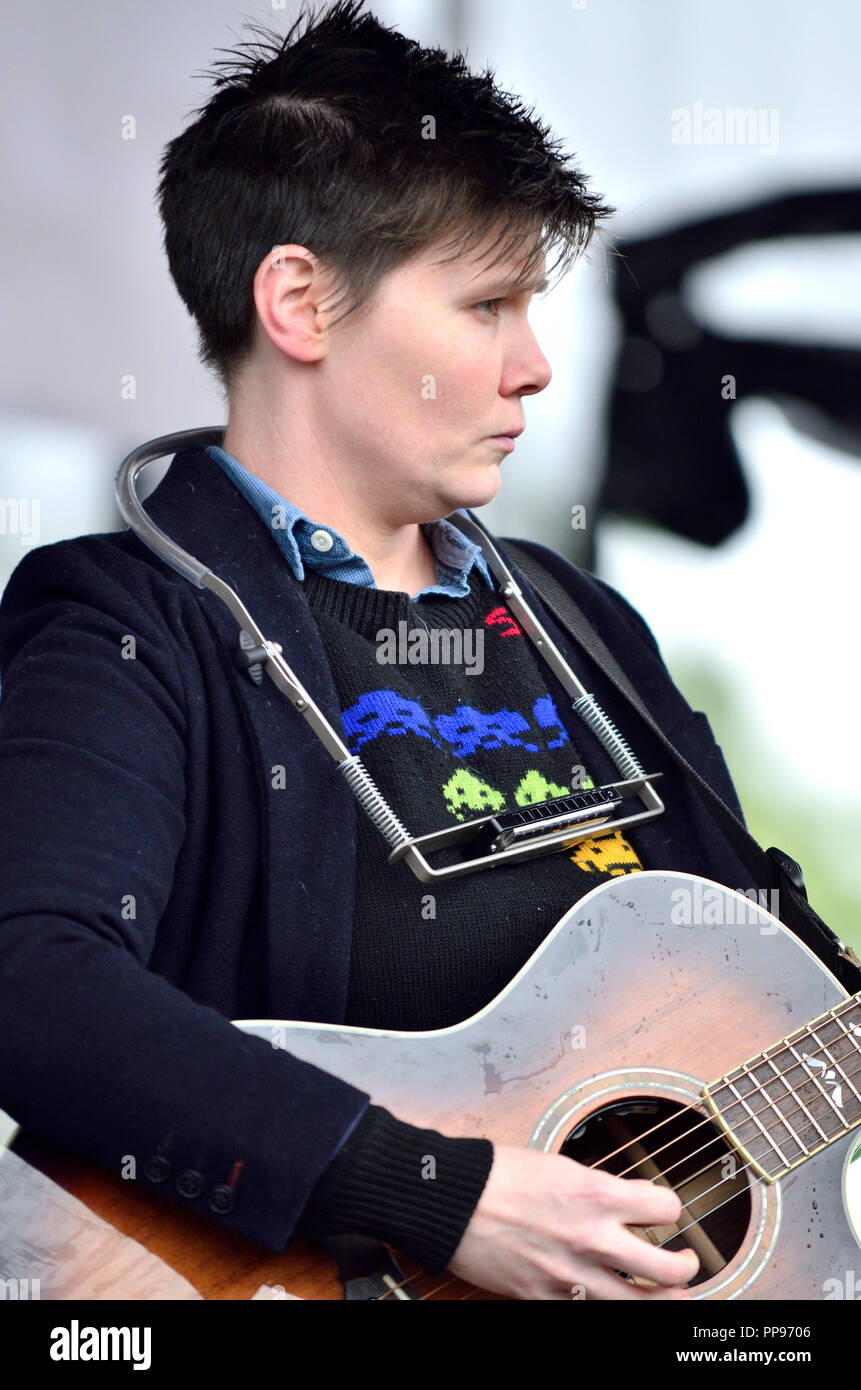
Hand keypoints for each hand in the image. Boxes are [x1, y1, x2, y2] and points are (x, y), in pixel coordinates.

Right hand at [447, 1143, 698, 1299]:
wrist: (451, 1198)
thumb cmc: (497, 1173)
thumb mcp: (559, 1165)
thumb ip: (596, 1188)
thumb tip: (623, 1203)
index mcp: (596, 1194)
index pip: (665, 1208)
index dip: (670, 1209)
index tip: (665, 1211)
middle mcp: (590, 1238)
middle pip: (667, 1270)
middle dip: (686, 1268)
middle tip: (686, 1263)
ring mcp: (569, 1275)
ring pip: (639, 1305)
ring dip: (662, 1301)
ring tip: (669, 1295)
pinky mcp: (544, 1298)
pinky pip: (589, 1312)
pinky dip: (604, 1306)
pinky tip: (609, 1298)